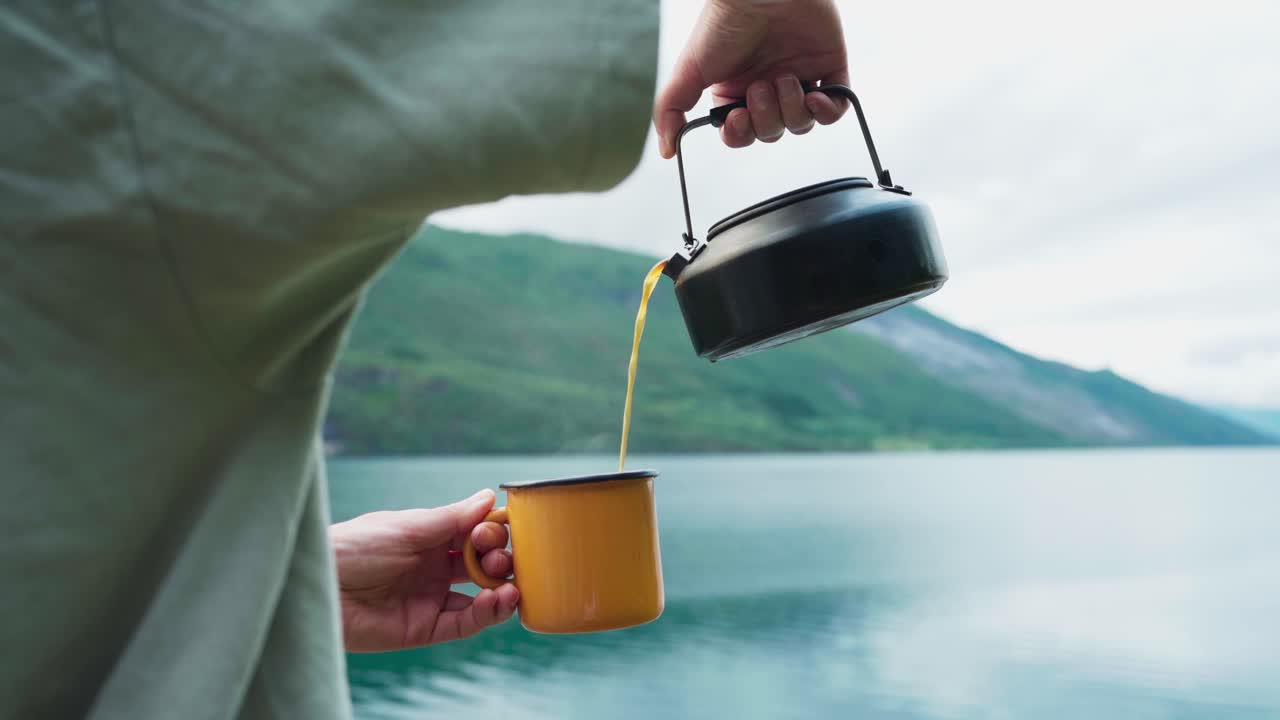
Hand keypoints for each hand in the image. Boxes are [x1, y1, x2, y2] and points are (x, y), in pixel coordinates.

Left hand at [329, 489, 517, 651]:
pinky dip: (487, 614)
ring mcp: (431, 598)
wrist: (320, 587)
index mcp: (431, 537)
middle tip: (499, 560)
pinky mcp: (425, 628)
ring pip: (480, 598)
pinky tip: (498, 601)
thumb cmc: (356, 547)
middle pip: (483, 565)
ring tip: (510, 585)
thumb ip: (453, 518)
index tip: (491, 531)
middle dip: (500, 560)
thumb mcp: (409, 527)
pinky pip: (464, 624)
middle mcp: (435, 567)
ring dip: (502, 589)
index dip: (490, 532)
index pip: (475, 534)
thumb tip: (489, 497)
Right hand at [654, 0, 849, 157]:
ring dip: (792, 108)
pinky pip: (835, 109)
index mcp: (735, 90)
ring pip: (801, 124)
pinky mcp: (828, 68)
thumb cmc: (724, 20)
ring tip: (785, 78)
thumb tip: (665, 150)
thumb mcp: (689, 68)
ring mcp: (798, 78)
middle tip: (761, 86)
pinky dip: (826, 111)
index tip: (738, 116)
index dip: (741, 133)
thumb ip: (671, 109)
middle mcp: (766, 87)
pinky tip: (814, 96)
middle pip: (771, 131)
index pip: (741, 133)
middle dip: (767, 116)